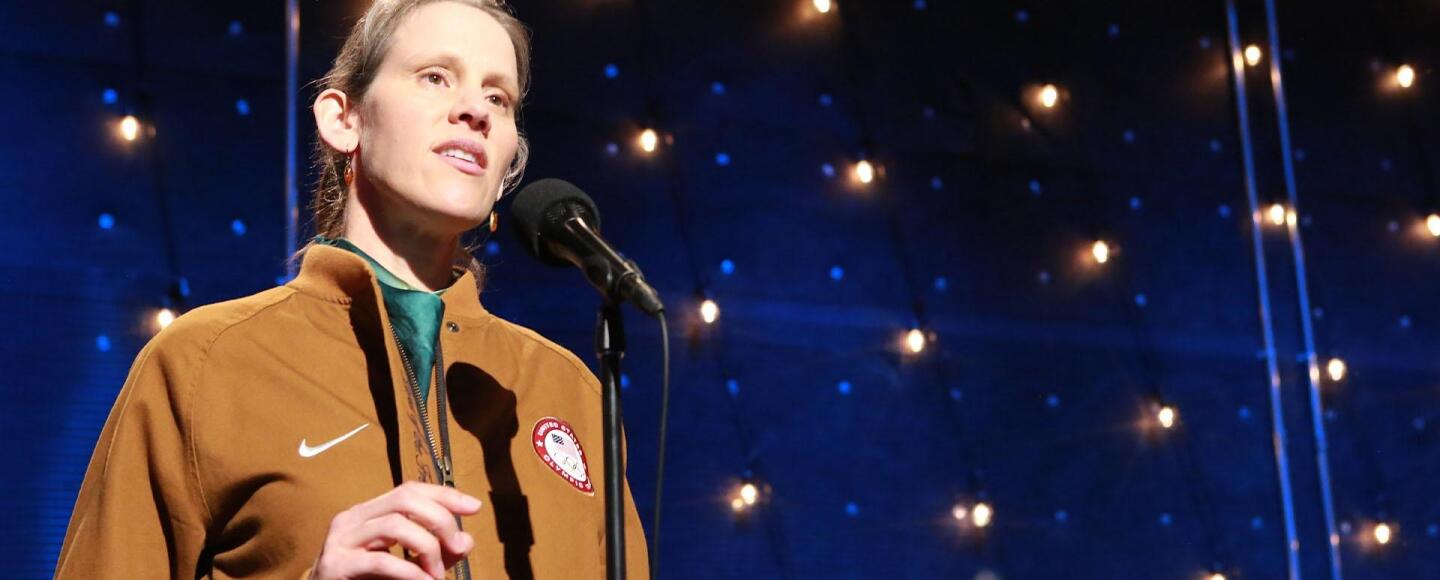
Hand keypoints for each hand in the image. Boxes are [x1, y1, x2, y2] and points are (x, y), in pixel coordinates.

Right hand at [309, 481, 482, 578]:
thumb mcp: (407, 564)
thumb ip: (435, 552)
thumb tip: (466, 540)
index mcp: (368, 512)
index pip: (410, 489)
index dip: (444, 494)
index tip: (474, 507)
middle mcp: (352, 519)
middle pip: (405, 500)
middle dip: (440, 521)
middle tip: (456, 549)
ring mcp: (340, 540)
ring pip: (394, 524)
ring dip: (426, 548)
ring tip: (437, 574)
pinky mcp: (336, 566)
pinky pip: (379, 561)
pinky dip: (409, 571)